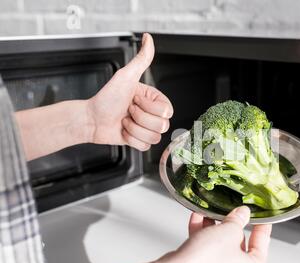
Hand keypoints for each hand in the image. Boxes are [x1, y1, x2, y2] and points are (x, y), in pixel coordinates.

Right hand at [70, 206, 270, 262]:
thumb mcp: (228, 231)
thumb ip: (238, 220)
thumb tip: (242, 214)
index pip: (263, 242)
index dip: (261, 224)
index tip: (262, 215)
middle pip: (239, 244)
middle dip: (230, 224)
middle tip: (230, 209)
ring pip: (220, 247)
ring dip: (214, 228)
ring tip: (210, 212)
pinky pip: (206, 252)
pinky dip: (202, 236)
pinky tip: (197, 220)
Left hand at [87, 33, 172, 150]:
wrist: (91, 119)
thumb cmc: (106, 98)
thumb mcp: (125, 76)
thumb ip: (141, 59)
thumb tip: (148, 38)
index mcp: (155, 99)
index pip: (167, 111)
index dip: (148, 107)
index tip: (134, 99)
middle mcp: (153, 114)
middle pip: (162, 126)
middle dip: (140, 119)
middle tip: (128, 110)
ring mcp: (148, 128)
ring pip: (155, 137)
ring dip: (134, 129)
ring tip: (125, 121)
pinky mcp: (141, 141)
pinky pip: (146, 147)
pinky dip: (132, 140)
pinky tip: (124, 131)